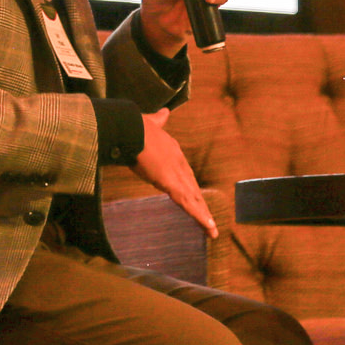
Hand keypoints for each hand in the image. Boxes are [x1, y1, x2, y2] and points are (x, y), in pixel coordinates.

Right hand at [133, 108, 217, 237]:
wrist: (132, 127)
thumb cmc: (138, 126)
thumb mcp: (152, 123)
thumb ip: (159, 120)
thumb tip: (164, 112)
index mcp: (175, 152)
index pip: (186, 174)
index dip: (192, 188)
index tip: (196, 198)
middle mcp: (180, 164)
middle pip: (194, 190)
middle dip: (201, 206)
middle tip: (210, 223)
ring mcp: (177, 174)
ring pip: (194, 200)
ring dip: (203, 217)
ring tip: (212, 232)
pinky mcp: (171, 184)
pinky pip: (188, 204)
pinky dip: (198, 216)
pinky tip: (208, 227)